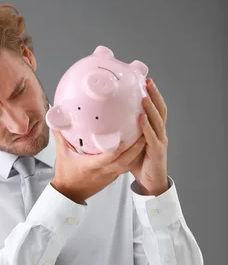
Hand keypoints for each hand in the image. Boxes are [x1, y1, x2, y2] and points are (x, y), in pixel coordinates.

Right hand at [51, 130, 146, 203]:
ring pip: (129, 162)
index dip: (121, 144)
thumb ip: (60, 135)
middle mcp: (105, 171)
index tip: (128, 131)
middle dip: (138, 145)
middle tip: (145, 129)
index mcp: (93, 165)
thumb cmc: (66, 176)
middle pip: (127, 158)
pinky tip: (136, 147)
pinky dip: (133, 157)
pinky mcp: (113, 177)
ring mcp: (111, 175)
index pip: (111, 155)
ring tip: (144, 135)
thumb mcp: (62, 154)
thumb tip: (57, 119)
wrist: (69, 194)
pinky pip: (126, 166)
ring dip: (138, 150)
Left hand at [129, 78, 168, 195]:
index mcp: (154, 130)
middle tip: (147, 81)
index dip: (152, 94)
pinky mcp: (157, 152)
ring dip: (151, 108)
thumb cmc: (139, 164)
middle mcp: (159, 133)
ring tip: (144, 96)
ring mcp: (160, 141)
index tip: (144, 81)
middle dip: (154, 94)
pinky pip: (152, 137)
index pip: (155, 108)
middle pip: (160, 109)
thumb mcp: (130, 145)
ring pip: (158, 120)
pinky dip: (147, 127)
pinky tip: (141, 119)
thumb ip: (122, 133)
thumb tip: (103, 124)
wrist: (150, 183)